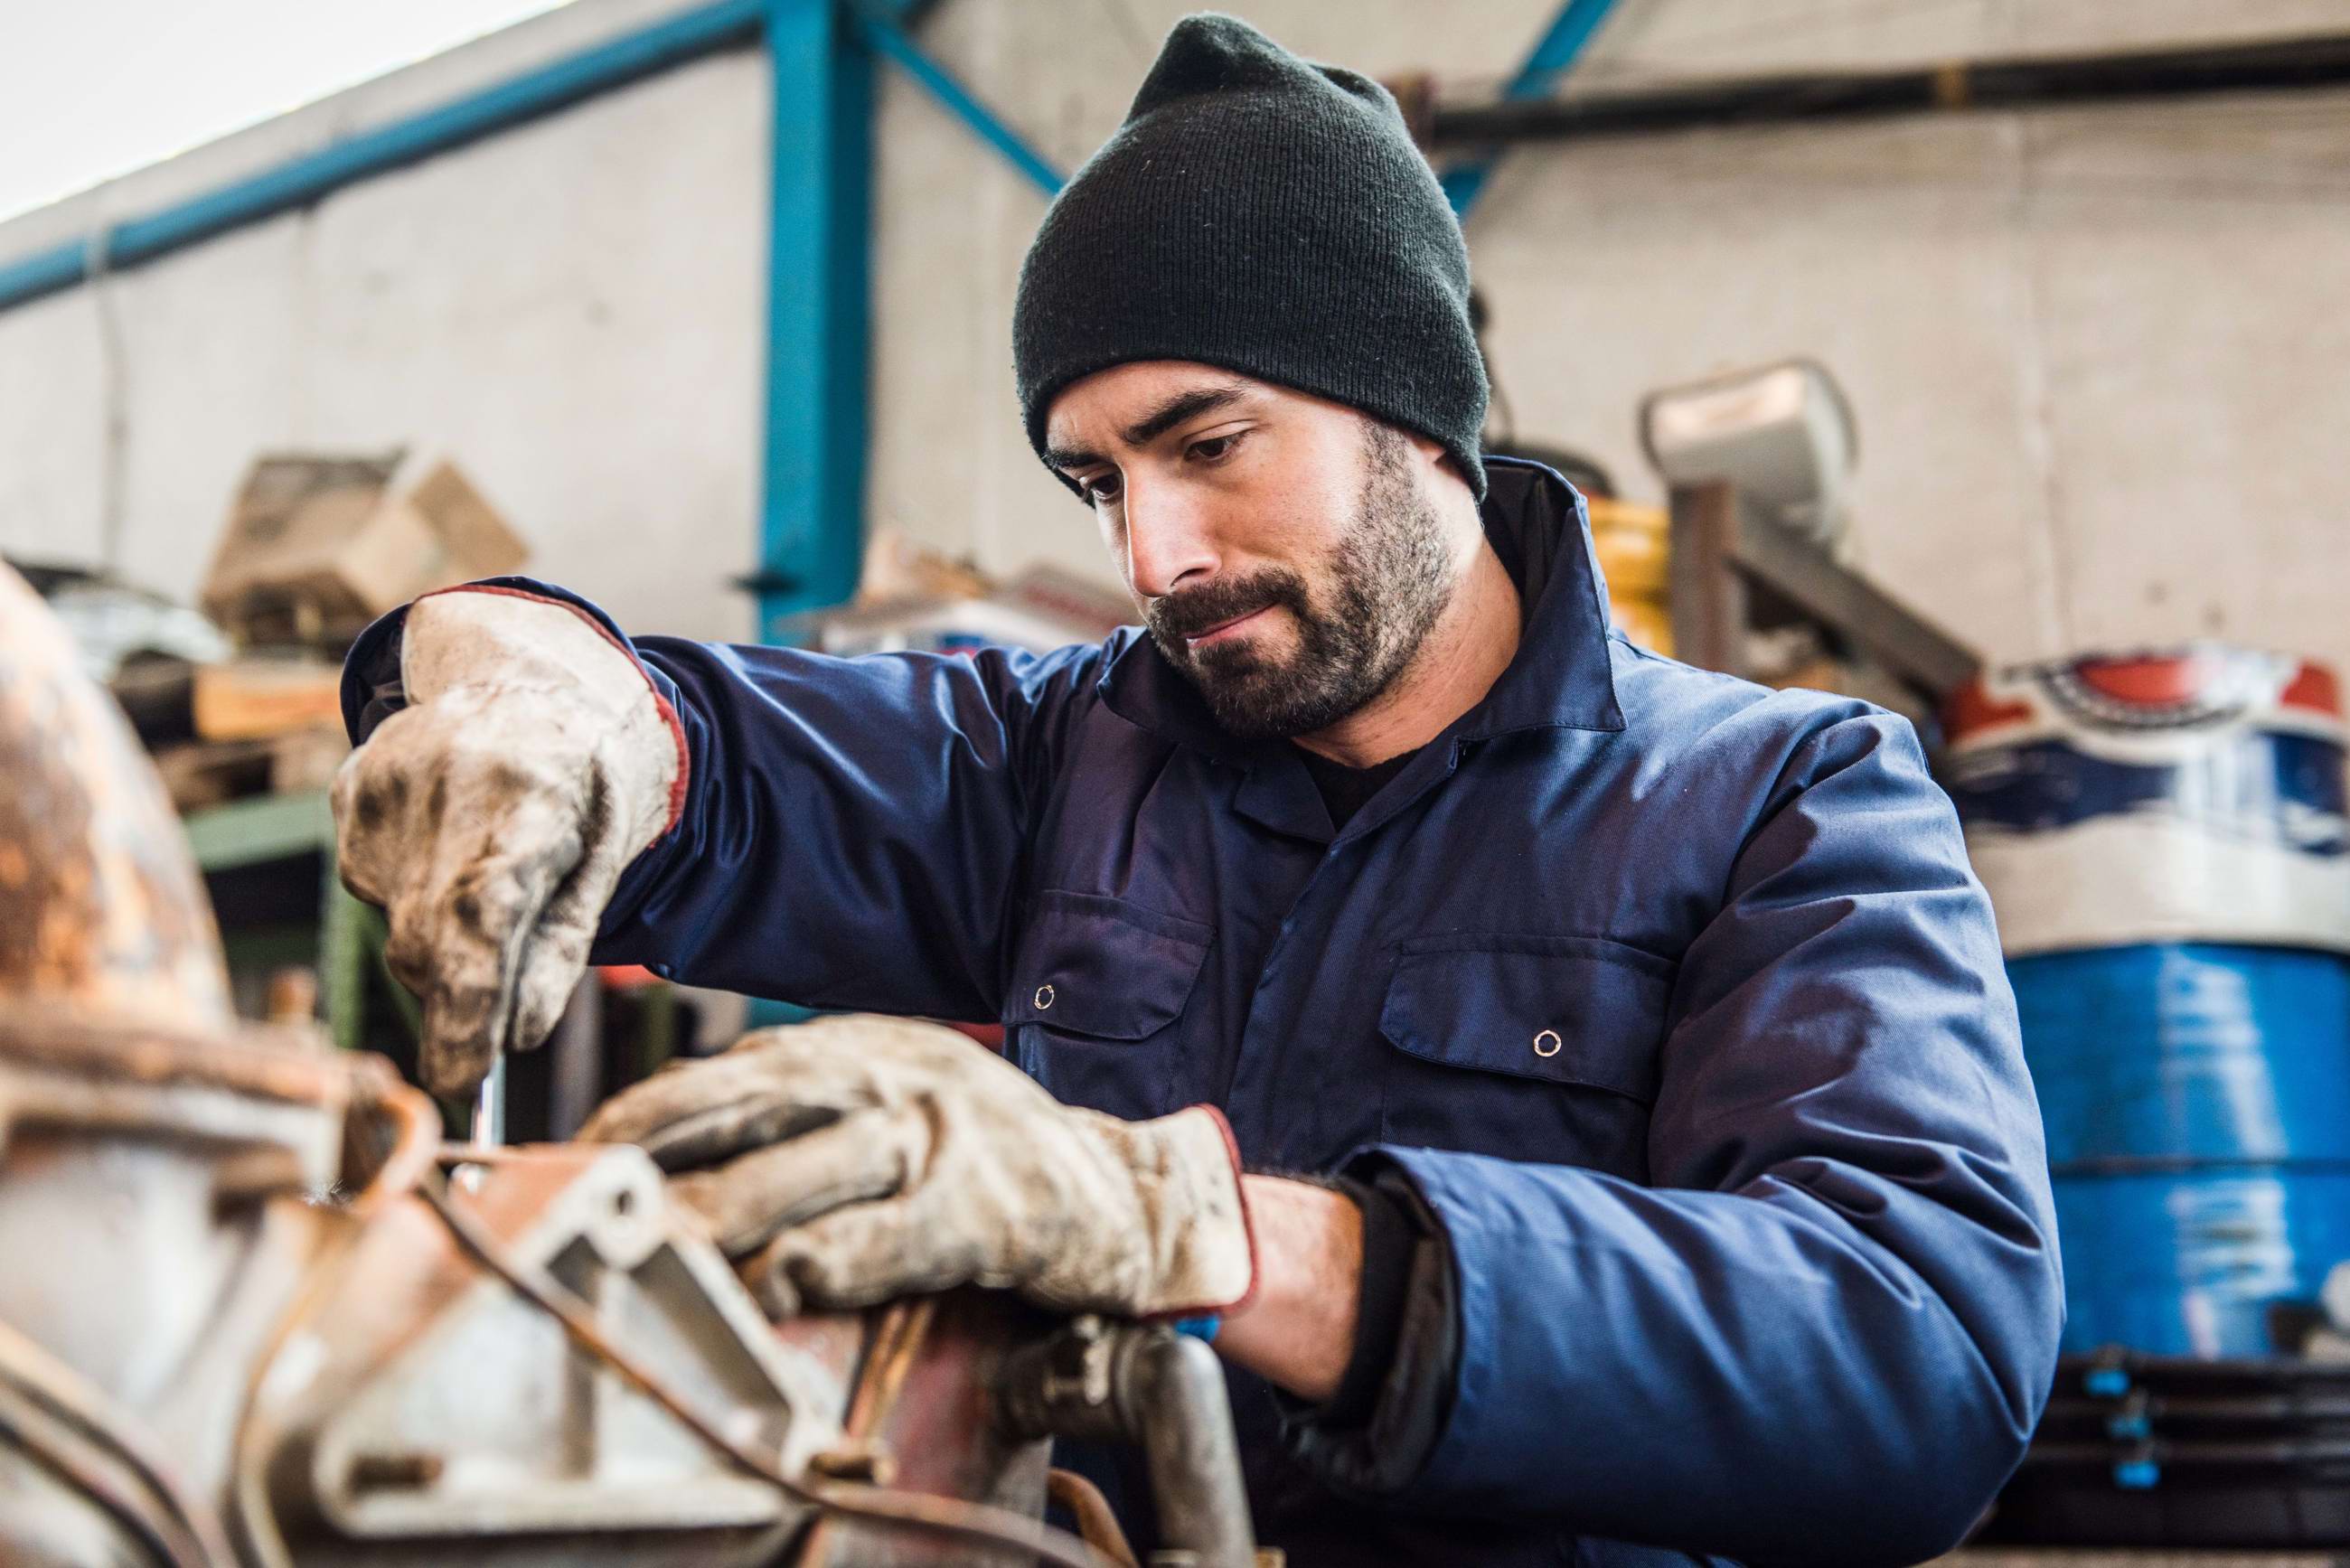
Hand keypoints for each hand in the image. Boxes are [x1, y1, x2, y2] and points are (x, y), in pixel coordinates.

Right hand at [332, 590, 679, 1097]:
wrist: (525, 682)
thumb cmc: (583, 782)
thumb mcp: (606, 855)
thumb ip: (563, 946)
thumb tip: (516, 1036)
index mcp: (530, 794)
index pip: (484, 917)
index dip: (465, 1006)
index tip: (460, 1080)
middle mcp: (447, 784)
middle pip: (429, 940)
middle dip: (460, 997)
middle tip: (494, 1008)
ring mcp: (384, 785)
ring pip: (399, 925)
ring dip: (443, 933)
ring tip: (492, 867)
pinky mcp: (347, 793)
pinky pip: (373, 889)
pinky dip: (414, 892)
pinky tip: (450, 842)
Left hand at [580, 1015, 1255, 1318]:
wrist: (1131, 1194)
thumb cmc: (992, 1165)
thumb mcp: (889, 1109)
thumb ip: (796, 1118)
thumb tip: (670, 1145)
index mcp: (856, 1052)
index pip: (719, 1079)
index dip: (636, 1122)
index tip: (567, 1166)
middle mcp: (890, 1078)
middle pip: (747, 1111)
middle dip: (653, 1162)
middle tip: (576, 1210)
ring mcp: (941, 1136)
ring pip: (808, 1168)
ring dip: (723, 1215)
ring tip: (653, 1254)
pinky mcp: (989, 1205)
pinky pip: (895, 1232)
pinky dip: (832, 1260)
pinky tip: (782, 1284)